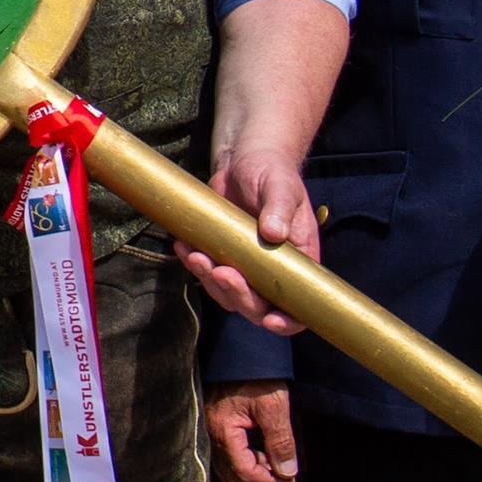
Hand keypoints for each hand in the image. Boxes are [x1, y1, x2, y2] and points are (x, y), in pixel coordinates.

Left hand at [178, 151, 317, 330]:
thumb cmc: (273, 172)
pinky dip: (193, 263)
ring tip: (196, 256)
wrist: (246, 159)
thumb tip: (273, 233)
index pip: (298, 306)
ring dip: (209, 281)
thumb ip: (279, 209)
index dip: (286, 321)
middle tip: (220, 271)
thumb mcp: (281, 186)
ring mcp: (246, 266)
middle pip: (256, 305)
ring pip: (227, 293)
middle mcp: (272, 271)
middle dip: (237, 295)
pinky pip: (206, 271)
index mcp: (299, 262)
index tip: (270, 320)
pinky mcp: (222, 254)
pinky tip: (183, 246)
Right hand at [204, 382, 299, 481]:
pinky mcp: (215, 423)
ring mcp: (210, 428)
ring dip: (253, 473)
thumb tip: (287, 472)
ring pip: (228, 467)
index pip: (242, 471)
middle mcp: (211, 432)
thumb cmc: (255, 372)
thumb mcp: (274, 405)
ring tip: (276, 466)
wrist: (239, 347)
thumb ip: (281, 441)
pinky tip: (262, 454)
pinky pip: (227, 454)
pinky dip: (246, 461)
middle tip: (285, 480)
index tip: (290, 481)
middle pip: (232, 475)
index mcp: (223, 429)